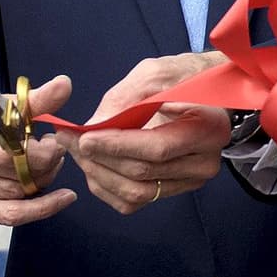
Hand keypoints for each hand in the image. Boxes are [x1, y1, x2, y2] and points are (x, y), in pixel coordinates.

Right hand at [0, 76, 78, 225]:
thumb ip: (35, 99)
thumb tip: (64, 85)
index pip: (10, 147)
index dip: (42, 150)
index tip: (53, 142)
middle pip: (15, 172)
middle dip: (46, 165)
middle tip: (55, 154)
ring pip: (17, 193)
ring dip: (42, 182)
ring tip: (47, 167)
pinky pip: (10, 215)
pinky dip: (41, 209)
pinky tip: (61, 199)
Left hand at [71, 53, 237, 215]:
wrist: (203, 94)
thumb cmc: (180, 77)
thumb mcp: (154, 74)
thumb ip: (125, 99)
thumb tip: (94, 127)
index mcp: (208, 129)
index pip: (157, 148)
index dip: (116, 146)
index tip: (83, 137)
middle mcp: (204, 162)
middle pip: (142, 173)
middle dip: (99, 158)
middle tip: (68, 140)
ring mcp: (190, 181)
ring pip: (136, 193)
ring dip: (99, 175)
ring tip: (76, 152)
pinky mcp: (174, 189)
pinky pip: (134, 202)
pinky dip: (107, 187)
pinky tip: (93, 167)